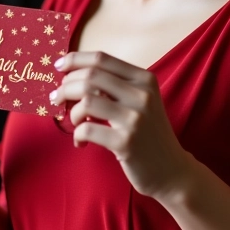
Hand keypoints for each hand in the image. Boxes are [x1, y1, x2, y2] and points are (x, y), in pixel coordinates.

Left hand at [50, 52, 191, 200]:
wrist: (171, 170)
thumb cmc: (148, 133)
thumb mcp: (140, 101)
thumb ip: (115, 86)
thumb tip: (74, 75)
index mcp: (144, 79)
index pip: (102, 58)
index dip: (75, 59)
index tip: (58, 67)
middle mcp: (142, 94)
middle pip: (90, 76)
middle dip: (66, 86)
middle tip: (57, 98)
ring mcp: (135, 118)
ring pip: (86, 101)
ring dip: (72, 112)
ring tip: (75, 122)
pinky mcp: (126, 142)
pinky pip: (87, 130)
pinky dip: (77, 135)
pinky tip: (81, 142)